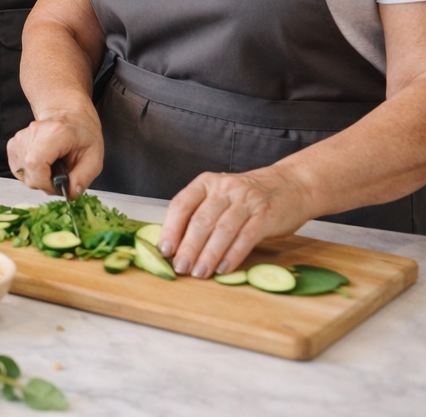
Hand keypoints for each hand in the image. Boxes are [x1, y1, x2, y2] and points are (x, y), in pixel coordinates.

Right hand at [6, 110, 103, 197]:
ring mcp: (21, 137)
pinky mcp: (13, 144)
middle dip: (44, 183)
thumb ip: (83, 178)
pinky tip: (42, 166)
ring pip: (23, 173)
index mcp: (56, 133)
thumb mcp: (94, 158)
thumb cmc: (83, 136)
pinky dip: (29, 174)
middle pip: (29, 172)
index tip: (58, 185)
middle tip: (60, 177)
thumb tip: (70, 194)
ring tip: (52, 168)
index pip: (35, 163)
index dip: (44, 182)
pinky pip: (17, 169)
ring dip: (38, 178)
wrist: (70, 117)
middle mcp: (33, 132)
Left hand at [159, 167, 313, 278]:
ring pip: (222, 231)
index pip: (181, 205)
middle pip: (201, 221)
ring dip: (208, 255)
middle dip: (188, 248)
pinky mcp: (266, 215)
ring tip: (199, 272)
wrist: (292, 185)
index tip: (164, 250)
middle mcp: (224, 188)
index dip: (171, 229)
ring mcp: (246, 201)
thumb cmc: (248, 196)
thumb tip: (176, 244)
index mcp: (206, 182)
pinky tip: (222, 269)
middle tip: (180, 267)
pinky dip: (232, 256)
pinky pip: (245, 238)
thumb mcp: (220, 196)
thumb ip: (200, 213)